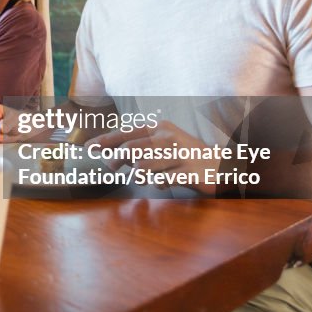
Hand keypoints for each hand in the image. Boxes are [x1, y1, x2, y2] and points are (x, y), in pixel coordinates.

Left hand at [94, 120, 218, 193]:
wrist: (222, 164)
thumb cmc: (186, 155)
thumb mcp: (164, 144)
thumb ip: (141, 147)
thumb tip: (112, 153)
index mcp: (160, 128)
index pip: (126, 133)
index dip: (105, 140)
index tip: (89, 148)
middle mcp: (168, 137)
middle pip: (131, 149)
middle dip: (115, 160)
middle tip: (111, 168)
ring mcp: (180, 154)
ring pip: (144, 165)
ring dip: (136, 174)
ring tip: (139, 177)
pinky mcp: (189, 171)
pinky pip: (163, 180)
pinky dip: (158, 184)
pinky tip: (162, 183)